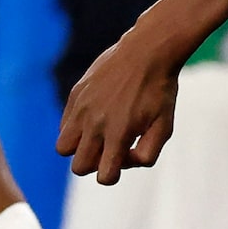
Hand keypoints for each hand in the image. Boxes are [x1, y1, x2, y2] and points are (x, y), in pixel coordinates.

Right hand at [58, 24, 181, 183]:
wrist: (147, 51)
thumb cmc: (159, 92)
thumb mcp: (164, 127)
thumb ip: (146, 155)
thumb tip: (123, 161)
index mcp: (118, 134)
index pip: (103, 177)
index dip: (113, 174)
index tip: (125, 157)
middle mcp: (95, 124)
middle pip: (78, 167)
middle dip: (95, 163)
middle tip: (111, 145)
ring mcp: (82, 109)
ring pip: (63, 148)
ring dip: (79, 147)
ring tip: (98, 134)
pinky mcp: (75, 95)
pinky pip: (64, 125)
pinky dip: (76, 128)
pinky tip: (96, 115)